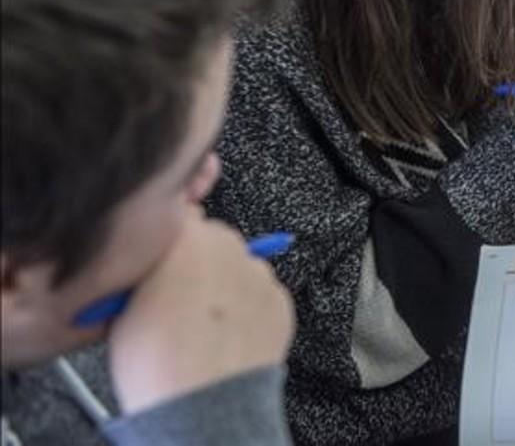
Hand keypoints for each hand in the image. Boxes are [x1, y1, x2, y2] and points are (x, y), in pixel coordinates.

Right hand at [108, 210, 293, 413]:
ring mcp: (260, 274)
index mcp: (187, 238)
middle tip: (180, 299)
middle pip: (214, 242)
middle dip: (200, 264)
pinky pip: (262, 297)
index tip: (165, 263)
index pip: (182, 219)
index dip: (171, 244)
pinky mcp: (282, 302)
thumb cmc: (157, 360)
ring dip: (226, 287)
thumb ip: (144, 273)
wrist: (202, 403)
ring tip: (204, 326)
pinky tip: (228, 337)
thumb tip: (148, 272)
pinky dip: (249, 311)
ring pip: (240, 270)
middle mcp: (229, 248)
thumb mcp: (123, 307)